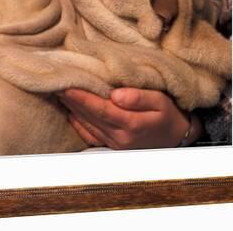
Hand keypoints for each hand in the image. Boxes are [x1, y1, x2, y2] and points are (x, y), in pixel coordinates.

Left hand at [58, 87, 201, 149]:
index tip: (66, 85)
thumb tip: (115, 95)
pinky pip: (90, 136)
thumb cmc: (168, 115)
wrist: (177, 139)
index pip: (99, 108)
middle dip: (71, 100)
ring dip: (72, 109)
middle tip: (55, 84)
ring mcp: (115, 144)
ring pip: (87, 125)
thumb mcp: (160, 101)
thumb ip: (138, 97)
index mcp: (131, 124)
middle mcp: (120, 137)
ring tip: (59, 94)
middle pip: (90, 116)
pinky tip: (70, 112)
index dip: (81, 97)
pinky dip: (78, 124)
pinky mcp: (113, 146)